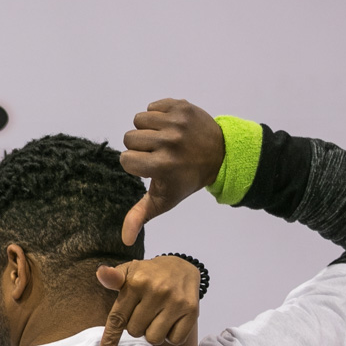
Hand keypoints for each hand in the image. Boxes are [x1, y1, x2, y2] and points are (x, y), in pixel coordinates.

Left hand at [95, 256, 201, 345]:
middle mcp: (156, 291)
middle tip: (145, 312)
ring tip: (157, 316)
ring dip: (153, 333)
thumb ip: (112, 278)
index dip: (110, 340)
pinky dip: (171, 335)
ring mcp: (175, 301)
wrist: (181, 266)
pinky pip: (174, 339)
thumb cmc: (148, 274)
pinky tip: (171, 320)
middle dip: (137, 326)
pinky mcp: (192, 310)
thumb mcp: (128, 272)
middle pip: (135, 332)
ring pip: (154, 338)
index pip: (118, 318)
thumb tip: (101, 273)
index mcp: (136, 282)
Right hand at [120, 98, 226, 245]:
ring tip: (162, 139)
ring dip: (147, 130)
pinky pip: (153, 106)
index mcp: (162, 165)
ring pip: (139, 120)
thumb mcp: (164, 200)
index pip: (126, 159)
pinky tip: (170, 127)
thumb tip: (124, 240)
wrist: (220, 154)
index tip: (151, 166)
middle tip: (157, 152)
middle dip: (140, 146)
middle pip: (129, 138)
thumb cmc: (186, 179)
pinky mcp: (181, 106)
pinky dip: (158, 115)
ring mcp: (176, 122)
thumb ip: (141, 216)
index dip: (136, 164)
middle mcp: (169, 142)